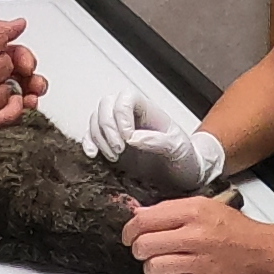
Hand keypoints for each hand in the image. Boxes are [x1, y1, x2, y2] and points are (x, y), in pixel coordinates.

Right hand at [82, 90, 223, 196]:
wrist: (184, 176)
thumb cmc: (185, 159)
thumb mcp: (179, 150)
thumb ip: (158, 141)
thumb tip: (133, 138)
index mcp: (149, 111)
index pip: (126, 97)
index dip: (121, 113)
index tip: (127, 138)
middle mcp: (132, 117)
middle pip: (106, 105)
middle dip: (107, 127)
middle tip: (119, 150)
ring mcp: (119, 130)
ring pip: (96, 119)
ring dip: (99, 138)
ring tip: (114, 157)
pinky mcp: (111, 145)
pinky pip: (91, 136)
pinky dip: (88, 143)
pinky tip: (93, 155)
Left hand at [119, 195, 273, 273]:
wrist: (259, 250)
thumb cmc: (231, 227)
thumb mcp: (202, 205)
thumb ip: (168, 208)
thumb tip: (137, 214)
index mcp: (194, 212)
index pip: (144, 220)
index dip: (130, 229)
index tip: (130, 234)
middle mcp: (197, 237)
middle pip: (144, 246)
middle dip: (139, 248)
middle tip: (145, 248)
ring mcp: (200, 263)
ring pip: (153, 268)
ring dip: (151, 266)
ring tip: (162, 261)